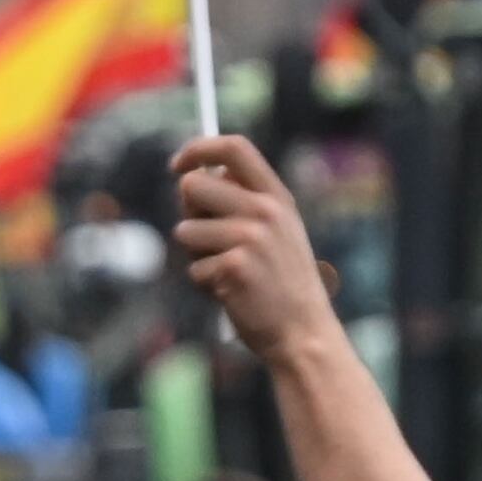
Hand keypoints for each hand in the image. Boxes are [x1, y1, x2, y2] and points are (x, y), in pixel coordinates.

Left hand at [172, 133, 338, 360]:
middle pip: (193, 186)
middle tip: (207, 240)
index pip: (234, 148)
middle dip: (188, 213)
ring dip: (196, 255)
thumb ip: (244, 203)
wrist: (303, 332)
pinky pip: (193, 268)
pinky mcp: (234, 267)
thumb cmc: (282, 283)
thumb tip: (189, 180)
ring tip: (227, 273)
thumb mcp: (278, 232)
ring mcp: (250, 238)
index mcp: (277, 197)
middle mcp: (265, 211)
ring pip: (184, 231)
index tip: (178, 164)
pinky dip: (203, 284)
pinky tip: (231, 293)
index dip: (199, 149)